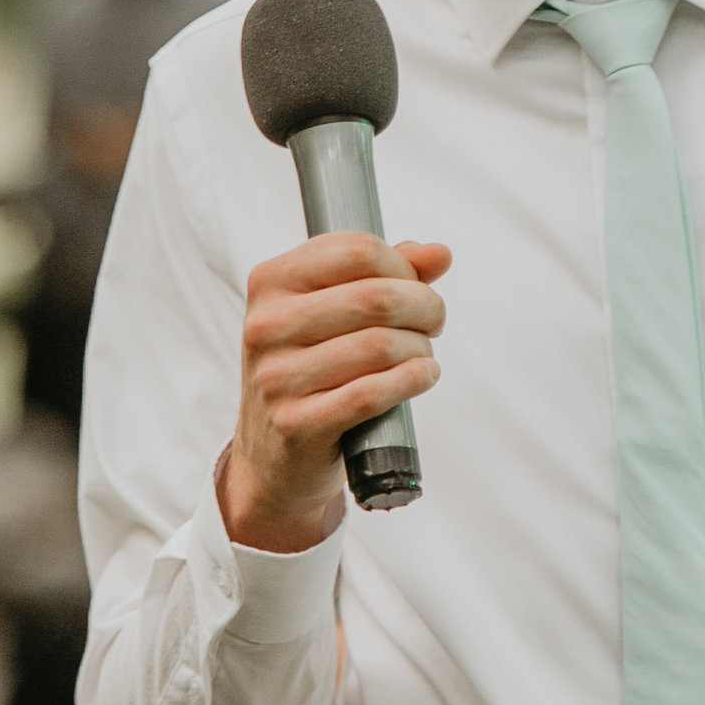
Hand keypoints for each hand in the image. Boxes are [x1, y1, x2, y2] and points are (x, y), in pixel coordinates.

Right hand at [218, 231, 449, 553]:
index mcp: (270, 282)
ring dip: (420, 349)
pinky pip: (371, 393)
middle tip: (433, 323)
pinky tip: (423, 376)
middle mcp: (266, 325)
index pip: (357, 251)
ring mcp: (276, 377)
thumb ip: (385, 275)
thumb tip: (439, 254)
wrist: (273, 453)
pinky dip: (413, 380)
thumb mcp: (332, 312)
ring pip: (380, 345)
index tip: (417, 288)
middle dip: (425, 307)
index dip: (403, 267)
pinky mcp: (295, 424)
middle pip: (376, 296)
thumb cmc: (312, 369)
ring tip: (423, 355)